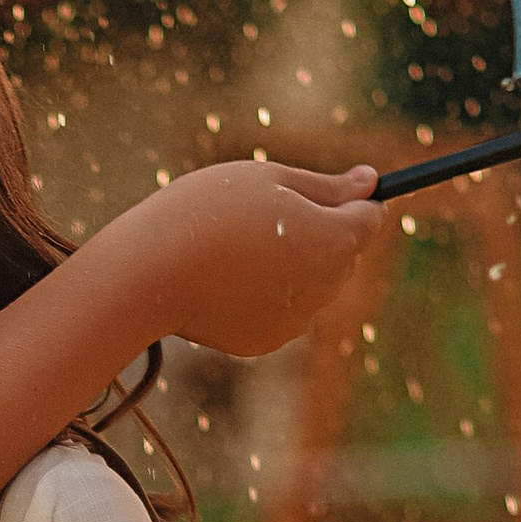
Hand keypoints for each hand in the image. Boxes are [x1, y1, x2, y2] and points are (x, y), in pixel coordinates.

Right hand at [112, 159, 381, 356]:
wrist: (149, 275)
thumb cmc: (206, 212)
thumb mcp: (268, 180)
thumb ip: (326, 185)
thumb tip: (371, 182)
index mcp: (334, 239)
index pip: (371, 218)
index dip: (351, 200)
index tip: (319, 191)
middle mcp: (326, 286)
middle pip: (343, 253)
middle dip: (318, 233)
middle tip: (263, 214)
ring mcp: (296, 320)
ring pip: (309, 284)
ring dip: (289, 265)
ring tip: (236, 247)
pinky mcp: (265, 342)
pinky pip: (278, 311)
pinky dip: (261, 295)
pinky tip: (223, 280)